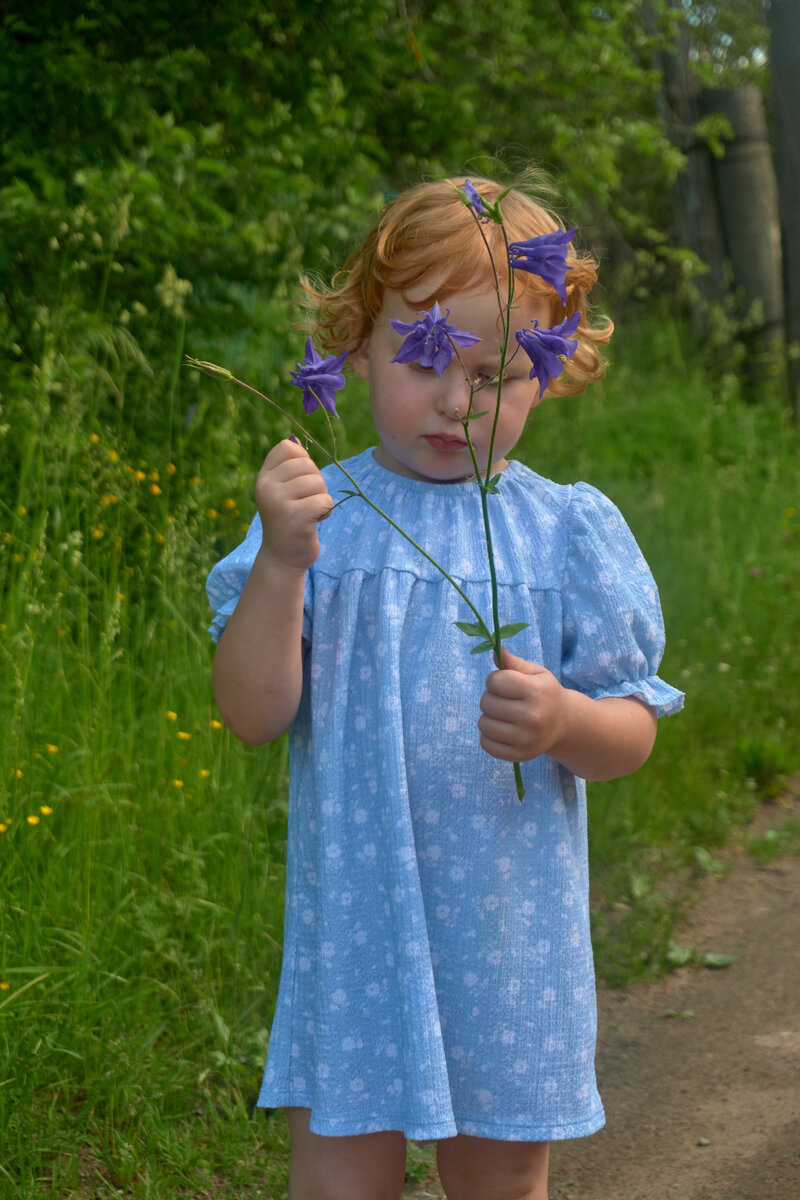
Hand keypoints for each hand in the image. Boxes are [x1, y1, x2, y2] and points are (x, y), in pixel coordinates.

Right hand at [254, 438, 332, 571]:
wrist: (282, 557)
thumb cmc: (288, 520)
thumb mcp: (283, 490)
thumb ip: (289, 467)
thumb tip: (295, 439)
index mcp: (263, 477)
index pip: (288, 447)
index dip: (303, 461)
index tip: (299, 482)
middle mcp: (266, 486)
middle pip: (308, 465)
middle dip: (316, 483)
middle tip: (306, 502)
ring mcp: (278, 502)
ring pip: (318, 483)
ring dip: (321, 498)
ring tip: (309, 513)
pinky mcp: (294, 517)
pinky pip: (324, 500)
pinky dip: (326, 511)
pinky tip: (315, 521)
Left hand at [478, 646, 568, 762]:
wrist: (565, 724)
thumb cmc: (545, 694)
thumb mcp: (536, 673)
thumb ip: (514, 663)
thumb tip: (495, 651)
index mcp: (536, 692)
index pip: (495, 681)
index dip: (495, 680)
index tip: (505, 683)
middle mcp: (532, 717)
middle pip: (486, 702)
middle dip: (491, 697)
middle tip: (505, 700)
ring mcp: (526, 739)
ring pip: (483, 724)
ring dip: (488, 717)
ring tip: (503, 715)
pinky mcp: (519, 755)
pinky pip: (486, 744)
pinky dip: (489, 736)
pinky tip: (503, 730)